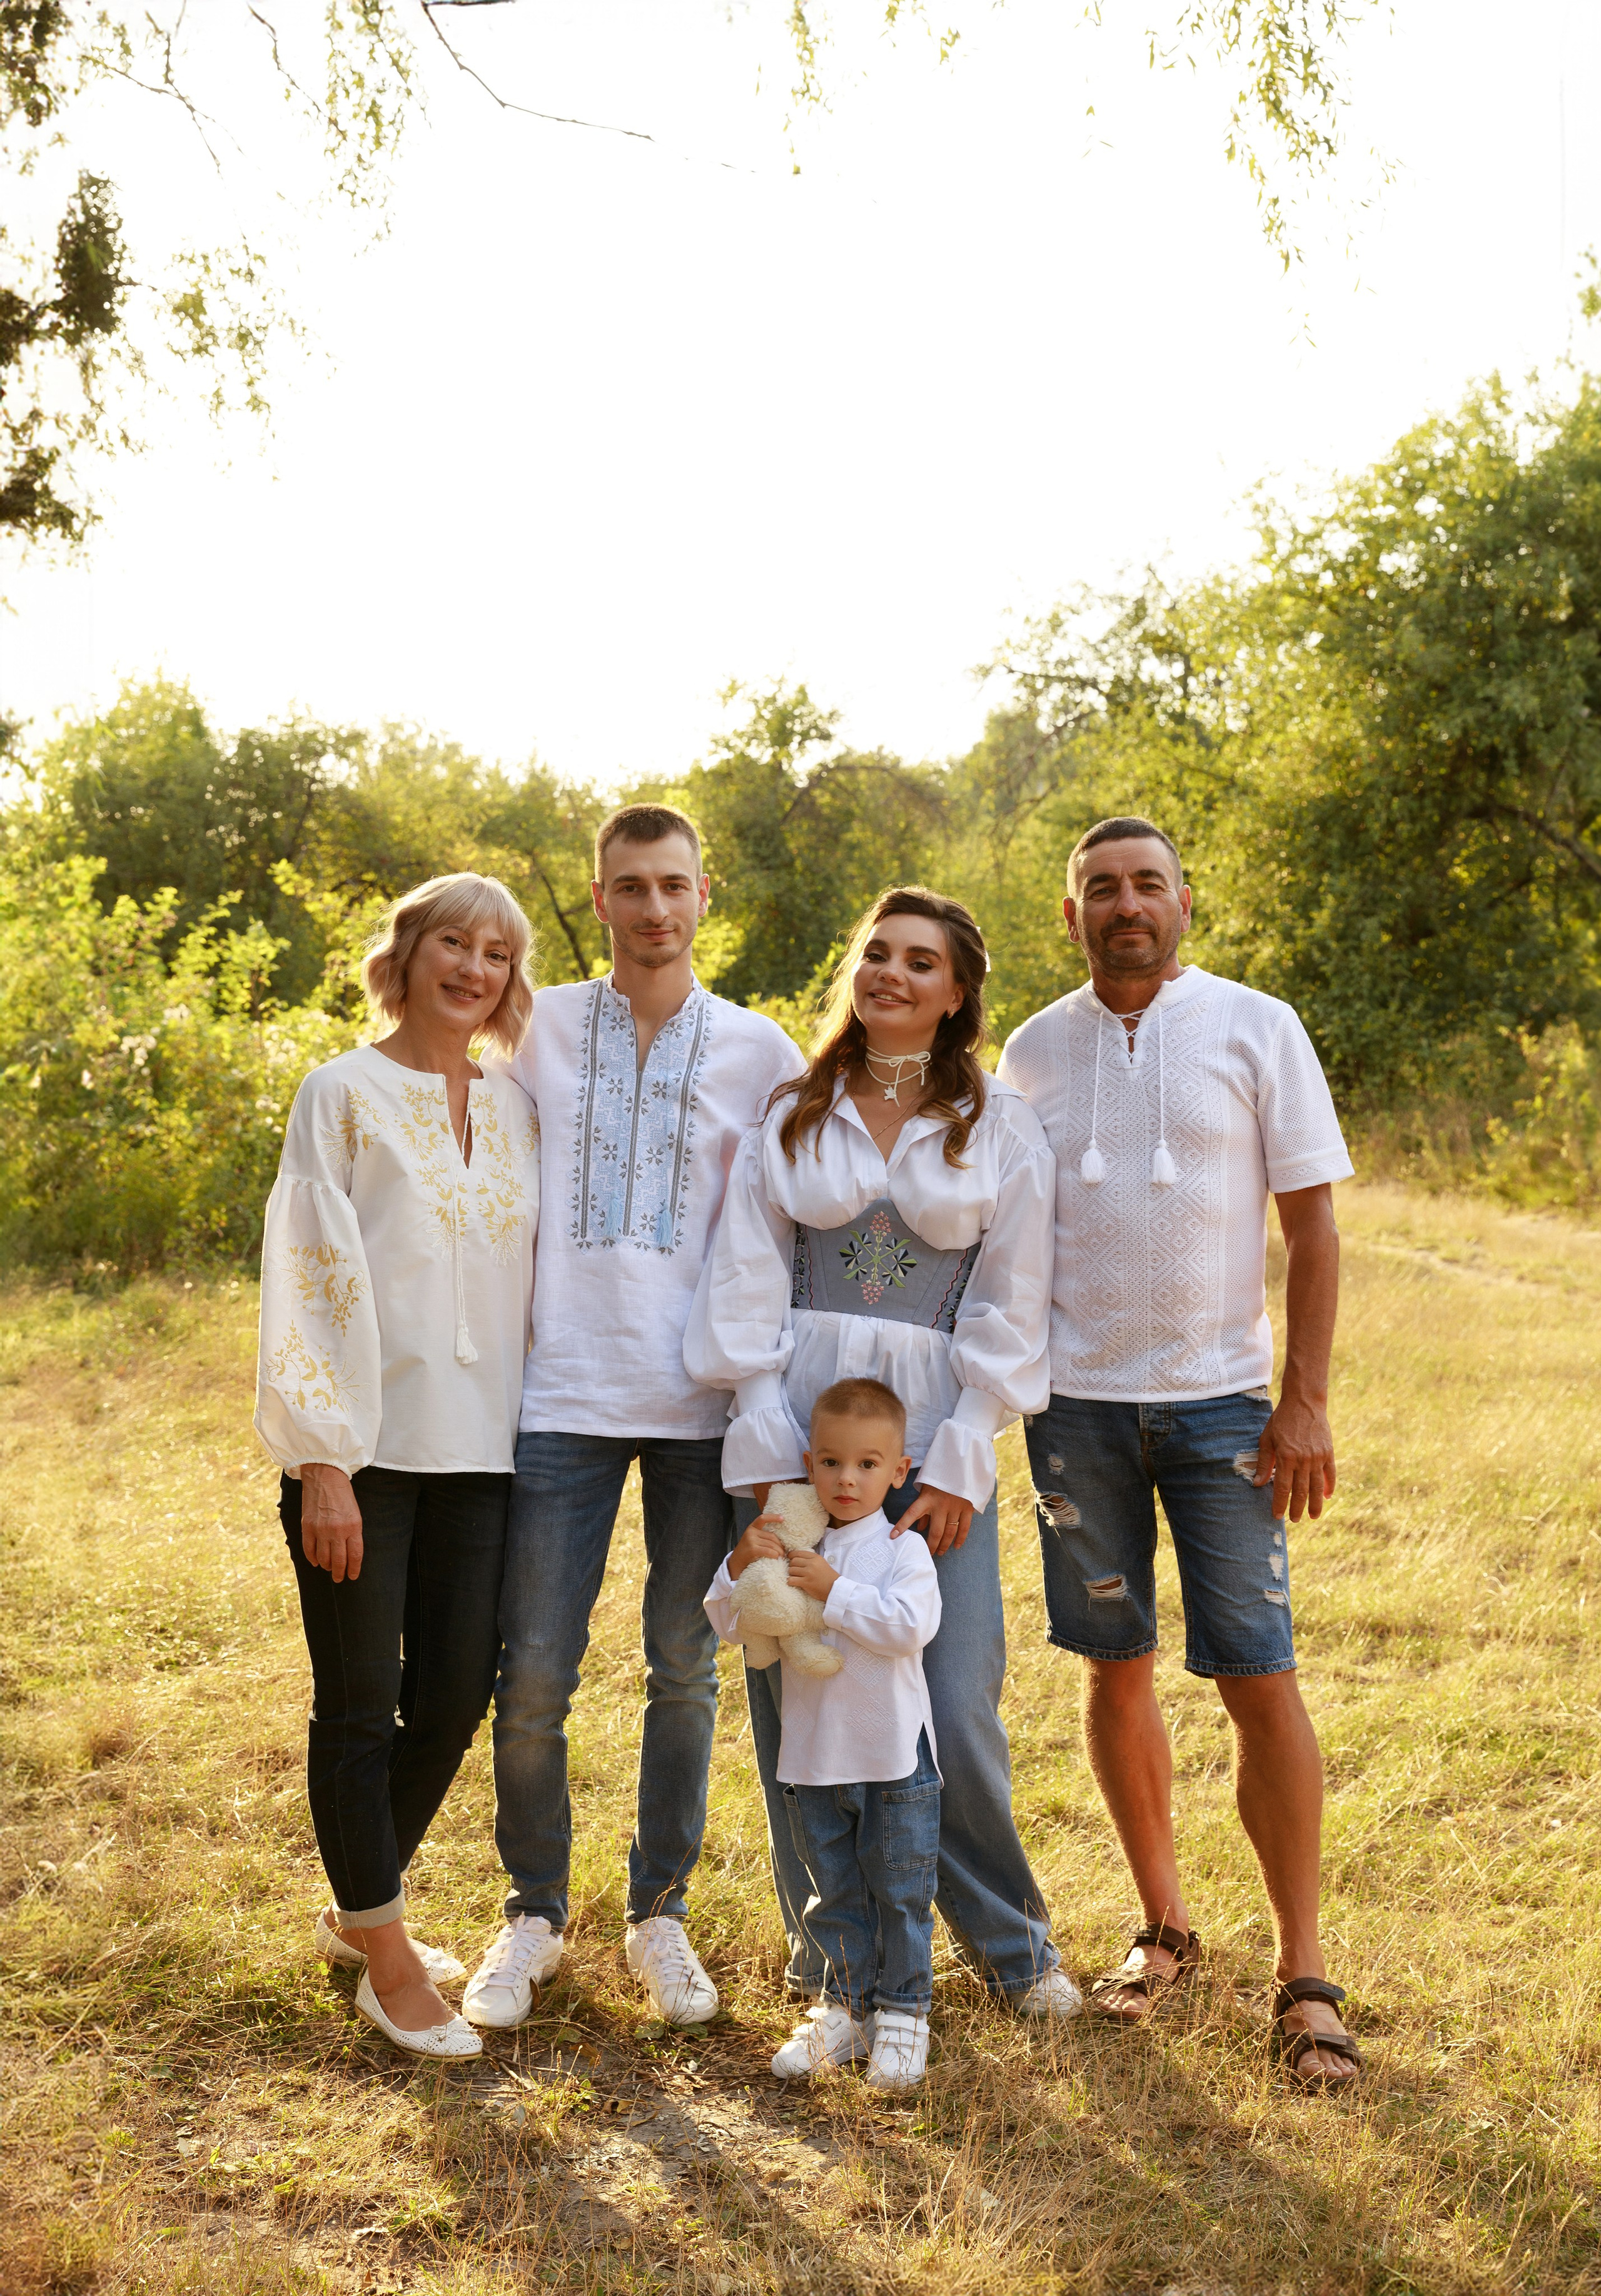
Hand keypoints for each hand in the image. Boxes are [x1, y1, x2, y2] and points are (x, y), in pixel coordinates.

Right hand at [300, 1464, 363, 1580]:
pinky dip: (312, 1559)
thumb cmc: (343, 1494)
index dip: (354, 1569)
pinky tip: (316, 1562)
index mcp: (353, 1526)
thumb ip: (353, 1533)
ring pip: (323, 1558)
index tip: (353, 1576)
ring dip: (326, 1566)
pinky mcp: (307, 1526)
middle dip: (339, 1573)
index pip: (355, 1555)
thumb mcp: (355, 1513)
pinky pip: (309, 1550)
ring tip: (328, 1568)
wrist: (325, 1476)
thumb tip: (349, 1553)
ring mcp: (320, 1529)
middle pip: (339, 1560)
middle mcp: (337, 1530)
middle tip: (339, 1578)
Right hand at [729, 1515, 785, 1578]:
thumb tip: (781, 1540)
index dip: (773, 1517)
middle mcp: (750, 1532)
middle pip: (772, 1537)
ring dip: (779, 1552)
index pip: (763, 1519)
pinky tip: (776, 1558)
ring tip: (781, 1556)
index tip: (782, 1518)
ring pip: (772, 1544)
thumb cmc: (747, 1553)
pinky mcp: (752, 1549)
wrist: (735, 1564)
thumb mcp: (752, 1541)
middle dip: (780, 1545)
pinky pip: (768, 1551)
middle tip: (784, 1552)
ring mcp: (751, 1540)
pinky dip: (775, 1555)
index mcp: (751, 1528)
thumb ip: (762, 1537)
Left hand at [786, 1548, 838, 1600]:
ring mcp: (808, 1573)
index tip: (790, 1559)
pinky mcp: (805, 1583)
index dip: (791, 1556)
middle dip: (791, 1566)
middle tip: (794, 1571)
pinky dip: (790, 1581)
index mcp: (815, 1557)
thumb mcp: (821, 1563)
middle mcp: (811, 1564)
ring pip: (791, 1570)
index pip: (797, 1553)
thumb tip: (795, 1557)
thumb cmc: (828, 1576)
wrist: (835, 1588)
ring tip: (795, 1577)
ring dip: (791, 1574)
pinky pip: (791, 1580)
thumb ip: (810, 1559)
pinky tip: (793, 1583)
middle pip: (793, 1561)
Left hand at [893, 1482, 973, 1555]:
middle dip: (931, 1546)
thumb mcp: (927, 1489)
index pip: (911, 1514)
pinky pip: (964, 1527)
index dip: (902, 1526)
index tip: (893, 1537)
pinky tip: (956, 1546)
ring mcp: (955, 1507)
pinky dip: (960, 1538)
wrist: (961, 1463)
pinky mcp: (967, 1507)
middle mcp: (940, 1505)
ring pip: (949, 1532)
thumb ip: (923, 1509)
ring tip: (940, 1552)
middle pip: (935, 1532)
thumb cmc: (940, 1477)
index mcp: (927, 1498)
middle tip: (928, 1554)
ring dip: (944, 1545)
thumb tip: (919, 1528)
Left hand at [1253, 1391, 1336, 1520]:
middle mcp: (1304, 1460)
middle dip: (1297, 1508)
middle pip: (1301, 1491)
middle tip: (1295, 1520)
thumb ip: (1264, 1463)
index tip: (1277, 1515)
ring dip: (1315, 1503)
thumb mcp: (1267, 1439)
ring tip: (1312, 1516)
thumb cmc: (1281, 1420)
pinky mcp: (1329, 1452)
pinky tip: (1327, 1497)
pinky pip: (1330, 1474)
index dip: (1280, 1503)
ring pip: (1317, 1487)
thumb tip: (1257, 1484)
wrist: (1304, 1403)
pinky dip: (1329, 1486)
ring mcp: (1318, 1457)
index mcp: (1286, 1457)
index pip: (1283, 1488)